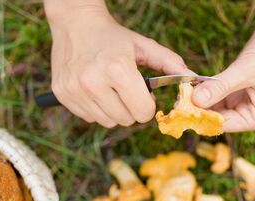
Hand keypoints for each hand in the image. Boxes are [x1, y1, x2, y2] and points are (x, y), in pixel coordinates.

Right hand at [45, 1, 190, 126]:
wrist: (75, 23)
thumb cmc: (113, 36)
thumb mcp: (142, 45)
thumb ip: (169, 63)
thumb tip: (192, 78)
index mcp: (117, 69)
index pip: (143, 111)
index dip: (148, 105)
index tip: (144, 95)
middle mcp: (93, 82)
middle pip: (125, 120)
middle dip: (132, 110)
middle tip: (127, 92)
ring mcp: (75, 90)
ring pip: (107, 122)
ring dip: (114, 111)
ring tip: (110, 91)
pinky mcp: (62, 95)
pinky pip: (89, 118)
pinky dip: (96, 109)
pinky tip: (95, 90)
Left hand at [192, 0, 254, 131]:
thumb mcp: (248, 71)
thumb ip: (221, 87)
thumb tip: (195, 101)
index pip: (222, 124)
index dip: (201, 118)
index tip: (180, 110)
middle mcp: (249, 110)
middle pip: (216, 116)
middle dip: (197, 108)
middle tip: (176, 99)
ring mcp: (242, 96)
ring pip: (214, 102)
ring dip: (199, 97)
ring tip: (182, 90)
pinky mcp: (237, 82)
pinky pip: (216, 89)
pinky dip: (205, 86)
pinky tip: (192, 82)